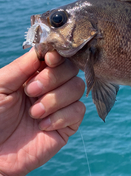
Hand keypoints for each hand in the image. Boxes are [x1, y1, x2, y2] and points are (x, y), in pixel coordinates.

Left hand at [0, 49, 84, 175]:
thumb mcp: (0, 87)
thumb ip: (21, 67)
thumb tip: (44, 50)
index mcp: (34, 75)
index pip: (56, 56)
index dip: (56, 55)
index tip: (48, 60)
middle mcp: (50, 87)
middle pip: (71, 69)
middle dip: (52, 78)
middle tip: (30, 92)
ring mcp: (61, 106)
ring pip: (77, 88)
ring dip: (54, 99)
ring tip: (33, 113)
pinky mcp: (68, 125)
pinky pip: (78, 111)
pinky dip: (60, 116)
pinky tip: (42, 126)